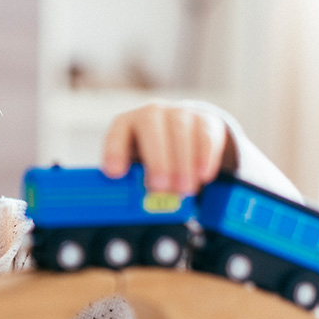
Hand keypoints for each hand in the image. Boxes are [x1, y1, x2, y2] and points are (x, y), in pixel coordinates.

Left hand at [101, 101, 235, 194]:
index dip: (114, 152)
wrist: (184, 130)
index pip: (116, 134)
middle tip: (160, 188)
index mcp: (125, 124)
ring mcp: (178, 113)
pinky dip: (205, 157)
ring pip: (180, 133)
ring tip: (183, 190)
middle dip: (156, 161)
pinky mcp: (204, 119)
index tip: (114, 174)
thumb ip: (132, 180)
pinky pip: (205, 136)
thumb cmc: (151, 153)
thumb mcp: (136, 164)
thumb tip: (131, 205)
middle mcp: (150, 113)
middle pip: (151, 130)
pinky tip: (203, 176)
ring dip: (182, 164)